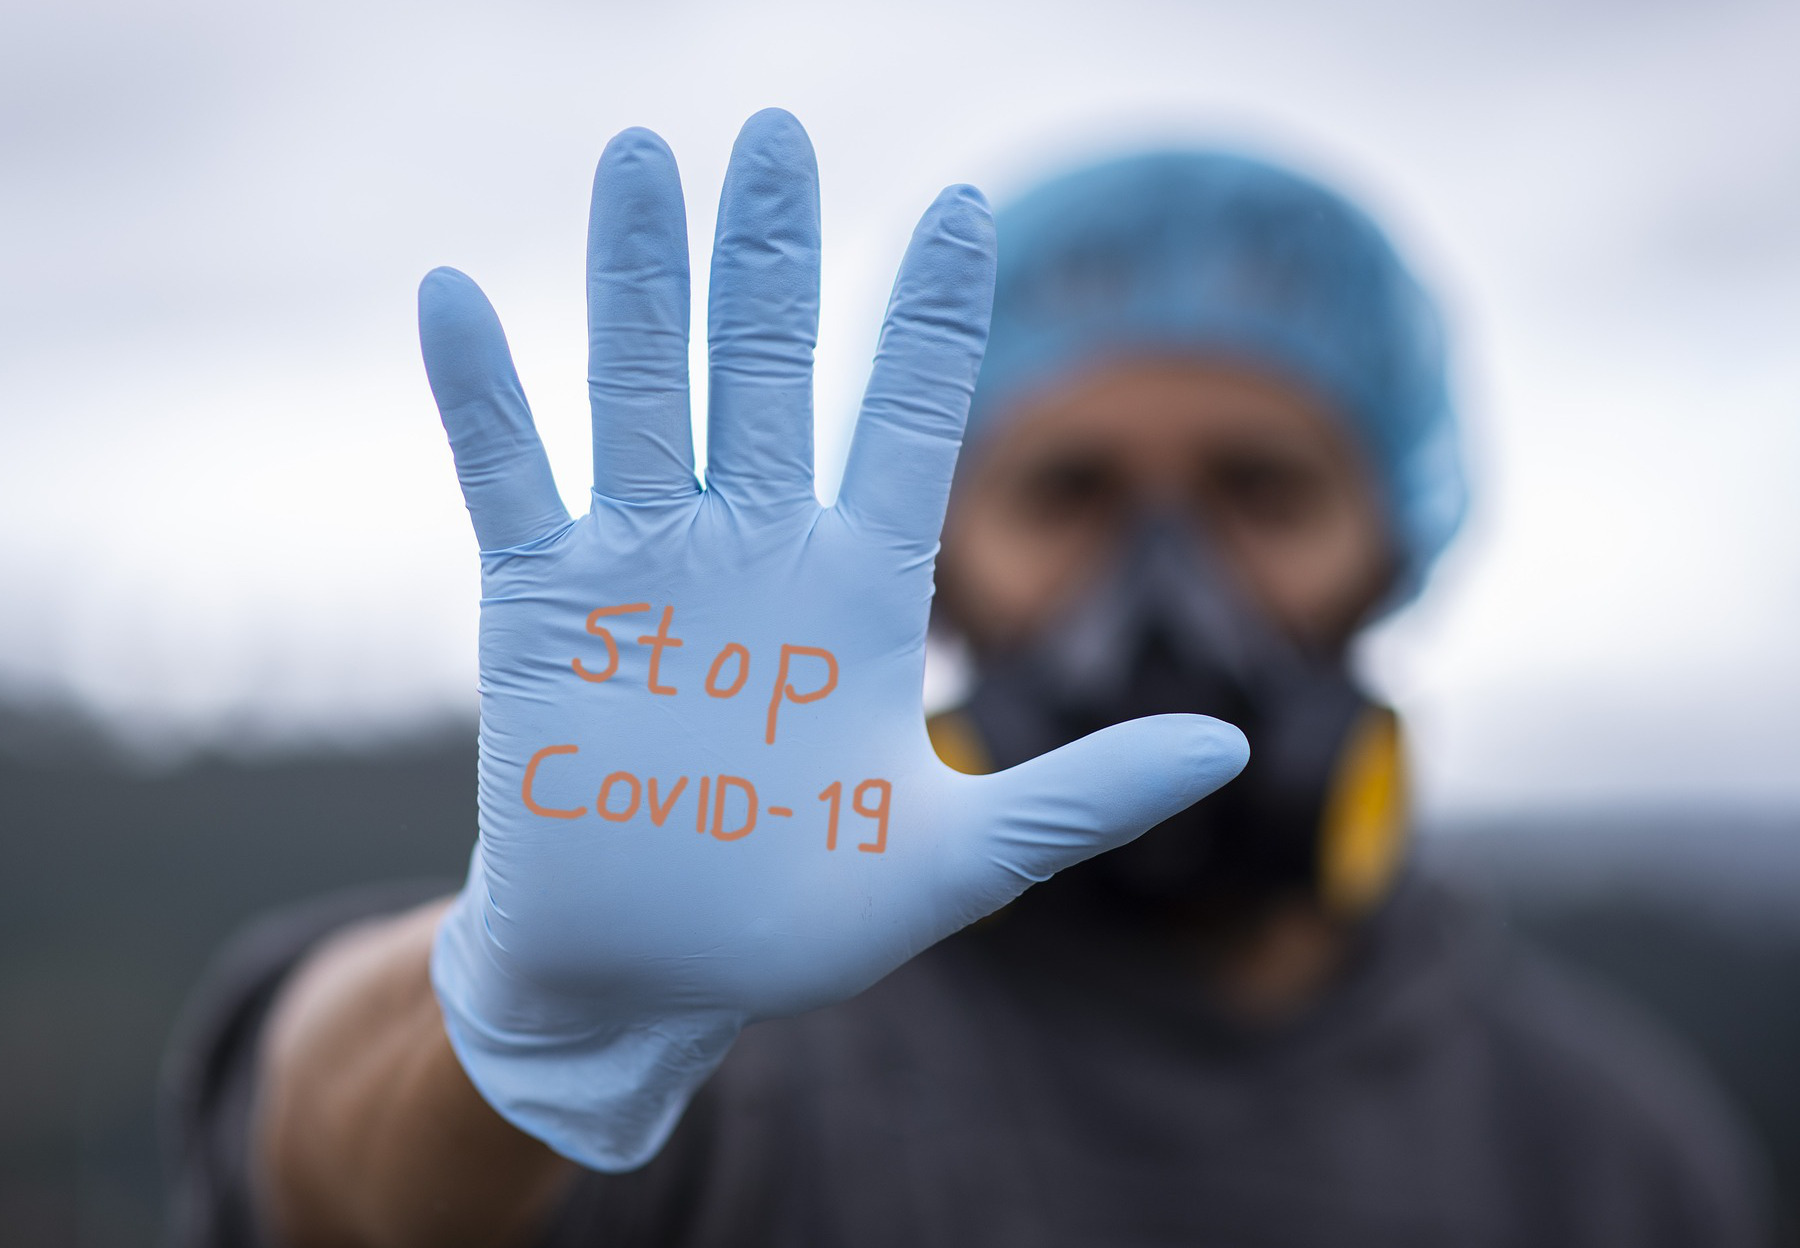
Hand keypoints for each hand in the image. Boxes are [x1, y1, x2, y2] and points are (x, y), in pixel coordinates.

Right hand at [420, 109, 1247, 1170]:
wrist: (650, 978)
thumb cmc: (798, 918)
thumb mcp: (956, 858)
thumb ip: (1080, 795)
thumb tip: (1229, 750)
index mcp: (858, 592)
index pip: (901, 419)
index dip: (929, 314)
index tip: (966, 205)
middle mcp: (752, 553)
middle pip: (764, 370)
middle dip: (769, 256)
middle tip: (775, 130)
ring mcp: (642, 571)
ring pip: (640, 390)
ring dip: (635, 278)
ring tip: (641, 155)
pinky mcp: (540, 612)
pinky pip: (508, 481)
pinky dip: (482, 395)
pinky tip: (453, 297)